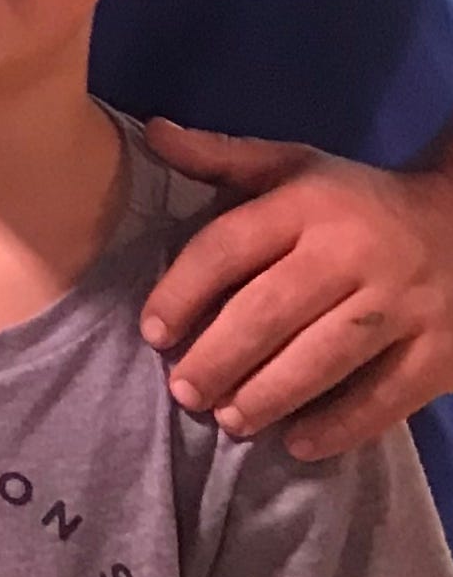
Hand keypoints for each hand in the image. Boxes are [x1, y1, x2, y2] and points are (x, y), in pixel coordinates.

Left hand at [138, 119, 452, 457]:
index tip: (153, 332)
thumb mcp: (295, 166)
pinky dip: (341, 425)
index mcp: (307, 205)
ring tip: (230, 420)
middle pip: (272, 310)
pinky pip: (387, 397)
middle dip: (220, 355)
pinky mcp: (440, 352)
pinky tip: (298, 443)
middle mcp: (352, 254)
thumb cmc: (357, 201)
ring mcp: (401, 305)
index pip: (230, 246)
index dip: (184, 290)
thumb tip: (155, 132)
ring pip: (325, 357)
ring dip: (271, 394)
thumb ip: (223, 157)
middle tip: (184, 390)